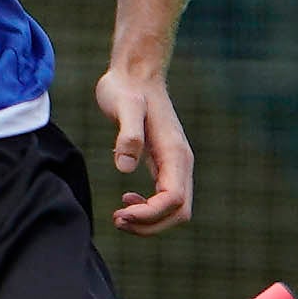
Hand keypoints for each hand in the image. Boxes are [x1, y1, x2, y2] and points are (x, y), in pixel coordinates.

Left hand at [94, 67, 194, 234]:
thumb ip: (128, 135)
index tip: (120, 213)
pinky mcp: (165, 164)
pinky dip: (148, 210)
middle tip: (117, 220)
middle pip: (179, 212)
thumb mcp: (123, 106)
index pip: (172, 199)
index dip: (149, 215)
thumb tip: (125, 167)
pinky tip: (126, 202)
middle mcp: (181, 161)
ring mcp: (175, 164)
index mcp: (174, 152)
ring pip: (174, 209)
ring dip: (149, 221)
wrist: (136, 74)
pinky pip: (166, 199)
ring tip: (119, 216)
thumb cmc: (127, 89)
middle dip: (150, 224)